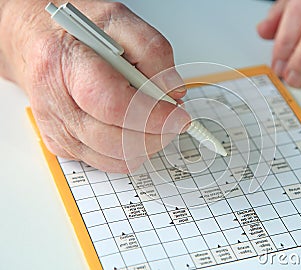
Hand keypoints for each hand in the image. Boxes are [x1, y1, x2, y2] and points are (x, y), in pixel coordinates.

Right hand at [0, 0, 189, 171]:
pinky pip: (106, 163)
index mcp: (64, 63)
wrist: (37, 41)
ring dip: (146, 144)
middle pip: (114, 139)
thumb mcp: (119, 20)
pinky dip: (130, 151)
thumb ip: (153, 51)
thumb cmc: (75, 31)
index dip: (152, 116)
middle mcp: (54, 101)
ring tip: (155, 121)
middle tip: (173, 120)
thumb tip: (172, 90)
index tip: (177, 116)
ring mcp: (56, 128)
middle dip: (155, 135)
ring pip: (113, 158)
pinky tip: (134, 129)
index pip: (113, 105)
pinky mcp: (62, 145)